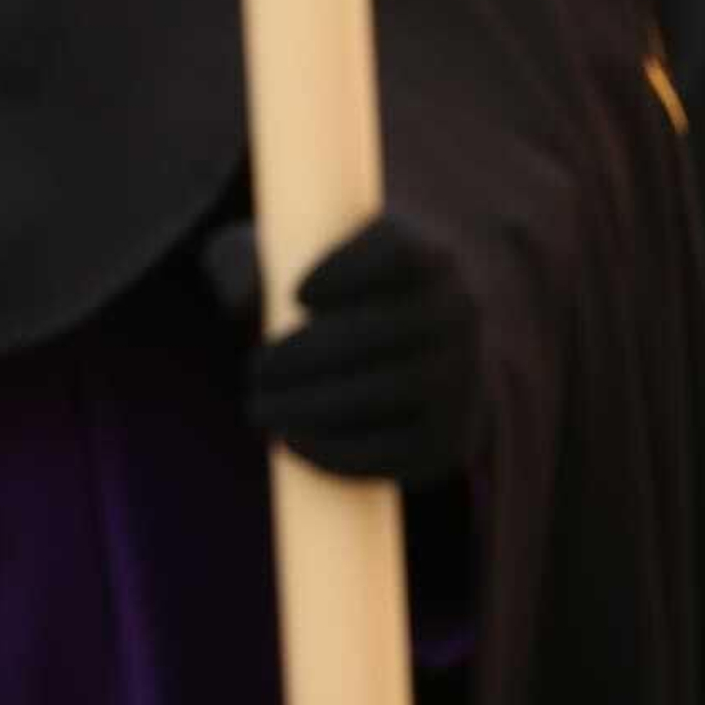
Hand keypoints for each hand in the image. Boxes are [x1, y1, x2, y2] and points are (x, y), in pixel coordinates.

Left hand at [203, 213, 483, 489]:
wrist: (421, 346)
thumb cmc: (342, 293)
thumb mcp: (303, 258)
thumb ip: (256, 261)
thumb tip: (242, 298)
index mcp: (432, 252)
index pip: (399, 254)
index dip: (347, 273)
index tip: (295, 295)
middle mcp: (460, 310)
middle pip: (385, 331)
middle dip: (307, 355)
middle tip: (255, 368)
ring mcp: (463, 376)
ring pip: (389, 391)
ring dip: (312, 405)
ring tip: (261, 406)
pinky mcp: (450, 437)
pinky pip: (396, 450)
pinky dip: (336, 452)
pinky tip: (291, 440)